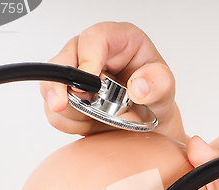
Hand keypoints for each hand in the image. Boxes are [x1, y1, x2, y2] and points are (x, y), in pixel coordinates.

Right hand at [40, 22, 186, 141]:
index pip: (95, 38)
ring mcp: (77, 74)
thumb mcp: (165, 88)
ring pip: (53, 85)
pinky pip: (54, 109)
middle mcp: (93, 53)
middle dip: (63, 84)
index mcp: (118, 40)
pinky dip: (68, 121)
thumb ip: (158, 84)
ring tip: (93, 117)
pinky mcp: (67, 95)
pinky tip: (88, 122)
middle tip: (70, 102)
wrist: (149, 121)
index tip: (91, 81)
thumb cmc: (154, 96)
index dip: (88, 58)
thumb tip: (138, 86)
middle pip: (64, 58)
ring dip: (69, 108)